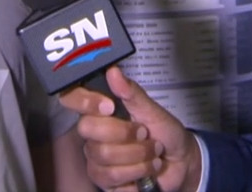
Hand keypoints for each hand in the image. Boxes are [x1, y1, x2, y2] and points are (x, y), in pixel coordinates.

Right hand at [59, 66, 201, 191]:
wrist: (180, 162)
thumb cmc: (164, 132)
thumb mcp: (153, 110)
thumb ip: (132, 92)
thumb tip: (114, 71)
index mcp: (101, 111)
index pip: (72, 98)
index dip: (84, 101)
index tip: (109, 107)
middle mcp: (93, 134)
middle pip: (89, 130)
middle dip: (126, 134)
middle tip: (145, 133)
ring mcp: (96, 158)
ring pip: (105, 156)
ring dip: (139, 156)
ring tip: (153, 153)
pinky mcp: (104, 180)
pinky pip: (112, 178)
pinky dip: (138, 173)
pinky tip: (147, 169)